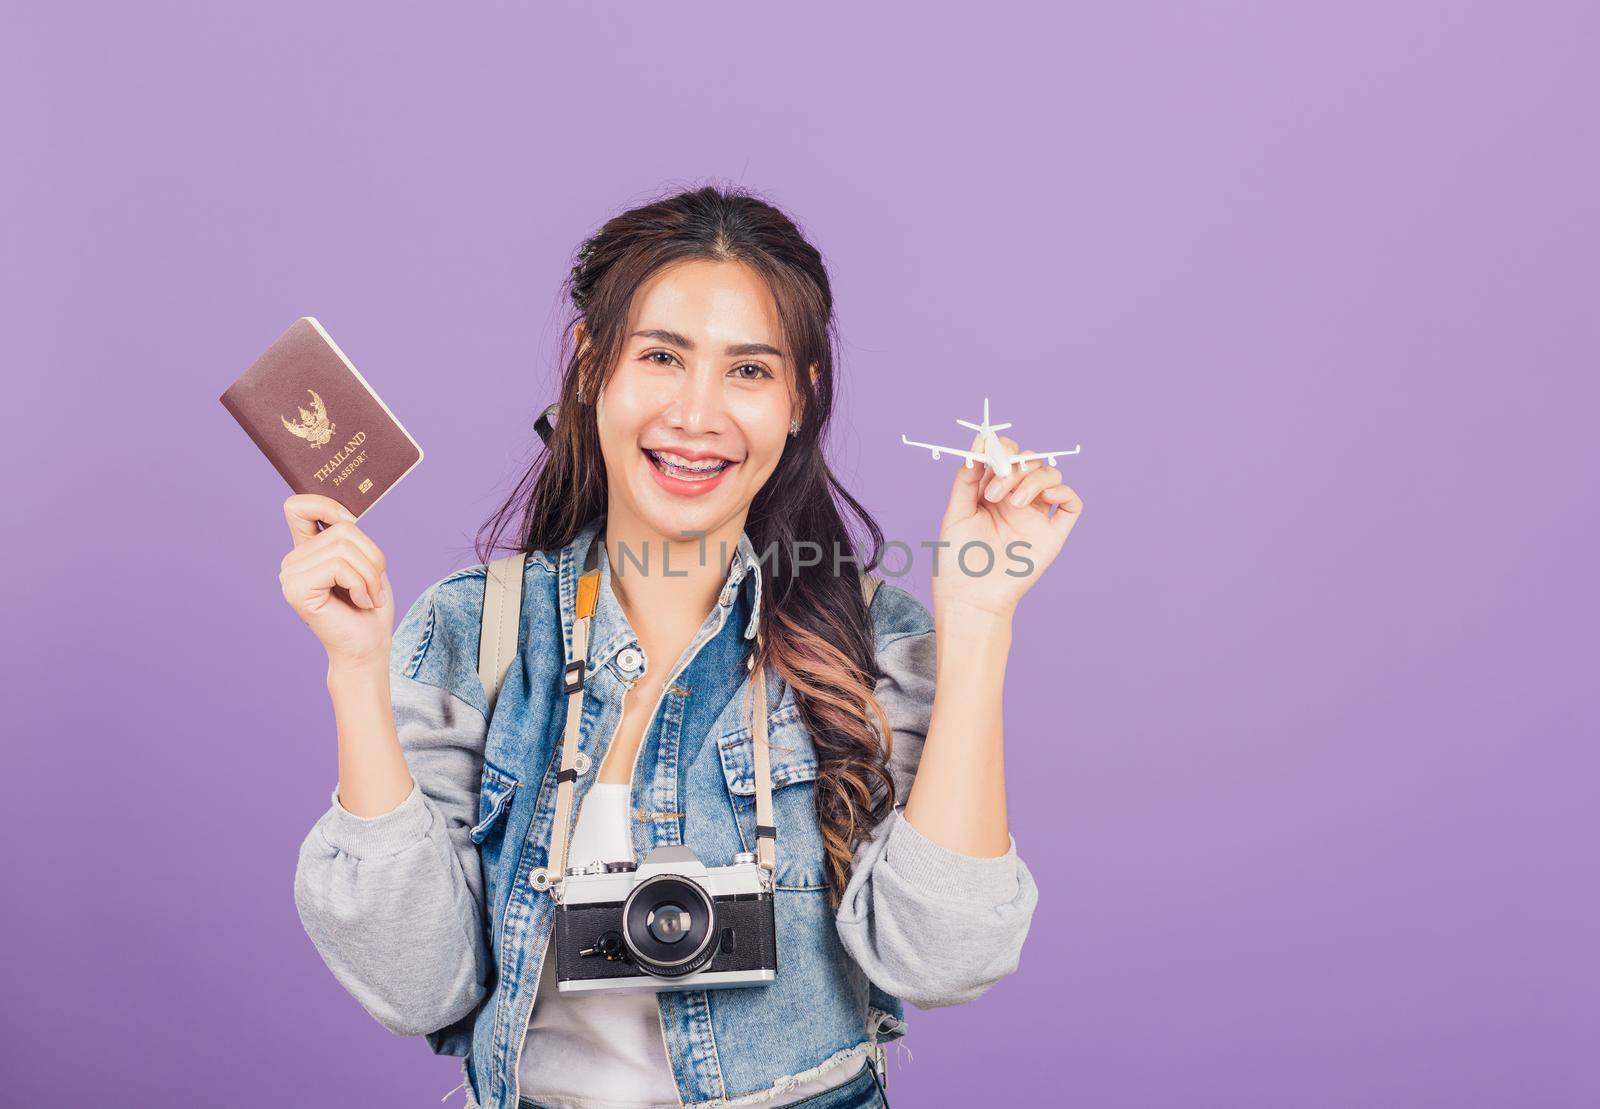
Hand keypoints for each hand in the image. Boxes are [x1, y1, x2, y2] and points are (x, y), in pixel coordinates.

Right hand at [279, 494, 394, 669]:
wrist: (368, 647)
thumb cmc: (370, 607)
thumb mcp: (367, 562)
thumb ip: (351, 536)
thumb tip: (346, 516)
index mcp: (308, 550)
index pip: (297, 507)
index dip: (326, 504)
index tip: (352, 524)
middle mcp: (294, 561)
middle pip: (342, 529)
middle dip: (372, 558)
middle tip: (375, 588)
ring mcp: (290, 575)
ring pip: (343, 548)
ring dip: (369, 575)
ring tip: (370, 597)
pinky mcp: (296, 590)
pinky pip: (339, 567)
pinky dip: (361, 585)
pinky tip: (361, 603)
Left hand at [930, 433, 1083, 617]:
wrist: (970, 597)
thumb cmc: (958, 560)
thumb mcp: (956, 512)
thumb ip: (966, 480)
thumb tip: (978, 448)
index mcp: (993, 491)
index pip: (1006, 456)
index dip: (1001, 448)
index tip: (988, 450)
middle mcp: (1016, 499)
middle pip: (1030, 462)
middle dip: (1013, 468)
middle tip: (993, 492)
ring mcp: (1036, 516)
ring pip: (1051, 476)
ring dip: (1034, 479)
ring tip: (1014, 503)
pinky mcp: (1052, 534)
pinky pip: (1071, 504)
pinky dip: (1063, 492)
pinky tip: (1044, 498)